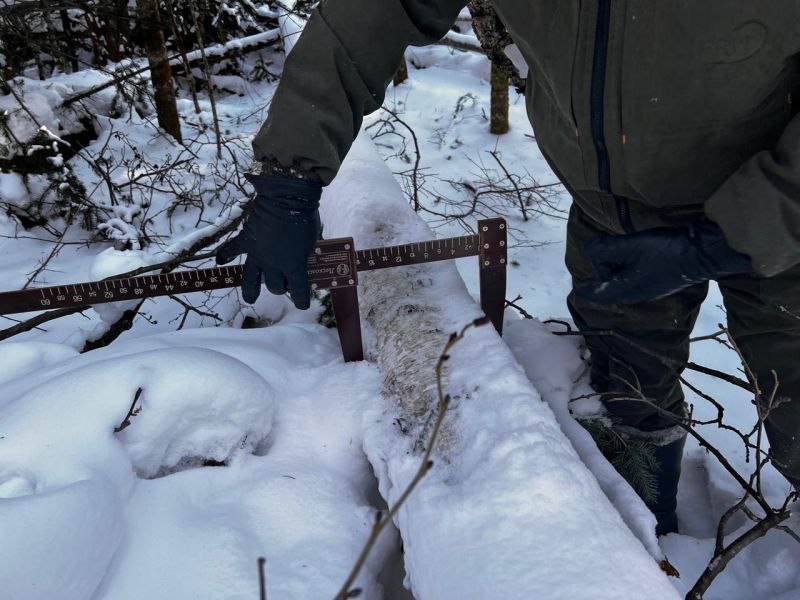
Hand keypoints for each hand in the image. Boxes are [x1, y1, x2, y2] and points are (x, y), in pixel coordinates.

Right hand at [216, 173, 321, 308]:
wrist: (287, 197)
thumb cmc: (305, 217)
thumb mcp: (313, 240)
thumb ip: (306, 254)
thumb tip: (305, 259)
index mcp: (294, 265)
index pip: (298, 291)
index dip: (302, 300)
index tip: (303, 303)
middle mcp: (274, 264)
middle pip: (275, 287)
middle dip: (280, 287)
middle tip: (283, 284)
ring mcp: (257, 254)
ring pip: (251, 280)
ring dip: (250, 291)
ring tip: (250, 298)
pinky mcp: (245, 240)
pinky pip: (230, 250)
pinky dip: (224, 255)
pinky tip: (220, 262)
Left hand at [575, 221, 750, 304]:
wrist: (704, 253)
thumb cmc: (665, 252)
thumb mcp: (630, 247)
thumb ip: (605, 249)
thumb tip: (589, 248)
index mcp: (626, 290)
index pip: (598, 294)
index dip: (587, 289)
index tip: (578, 287)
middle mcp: (637, 294)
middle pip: (611, 285)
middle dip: (604, 268)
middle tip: (606, 247)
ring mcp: (651, 289)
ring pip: (625, 279)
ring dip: (619, 265)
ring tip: (623, 247)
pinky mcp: (662, 281)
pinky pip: (638, 275)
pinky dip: (631, 266)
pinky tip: (638, 253)